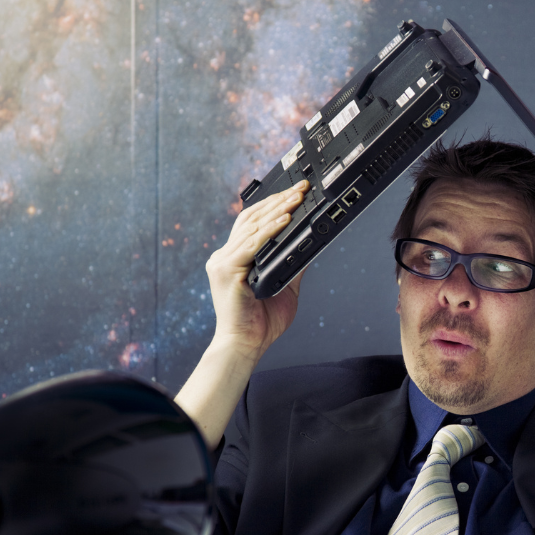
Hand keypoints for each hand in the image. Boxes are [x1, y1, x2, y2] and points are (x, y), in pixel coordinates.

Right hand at [205, 180, 309, 359]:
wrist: (245, 345)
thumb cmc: (261, 323)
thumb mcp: (285, 286)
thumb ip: (293, 264)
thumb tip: (311, 245)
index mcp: (235, 258)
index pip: (252, 222)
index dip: (272, 205)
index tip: (294, 193)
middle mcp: (224, 256)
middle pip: (251, 218)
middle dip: (278, 201)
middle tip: (301, 189)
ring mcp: (222, 262)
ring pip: (252, 227)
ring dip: (277, 210)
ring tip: (297, 198)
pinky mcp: (226, 270)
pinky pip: (251, 245)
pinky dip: (270, 231)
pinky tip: (286, 221)